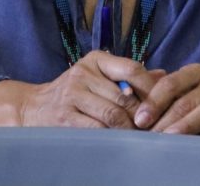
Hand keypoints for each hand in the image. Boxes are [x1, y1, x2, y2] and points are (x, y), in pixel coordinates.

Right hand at [19, 51, 162, 128]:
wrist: (35, 107)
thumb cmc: (76, 92)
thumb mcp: (100, 76)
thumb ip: (130, 76)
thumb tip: (164, 75)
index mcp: (96, 59)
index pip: (132, 69)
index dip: (150, 88)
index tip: (161, 103)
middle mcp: (83, 73)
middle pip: (125, 96)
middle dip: (141, 114)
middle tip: (152, 126)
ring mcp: (72, 95)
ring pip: (113, 115)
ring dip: (129, 128)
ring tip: (138, 135)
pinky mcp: (65, 117)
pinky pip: (98, 130)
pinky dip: (112, 136)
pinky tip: (119, 140)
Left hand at [130, 63, 199, 151]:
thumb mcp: (182, 94)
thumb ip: (159, 92)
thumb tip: (129, 95)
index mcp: (196, 73)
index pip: (171, 82)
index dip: (153, 101)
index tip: (139, 120)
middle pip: (187, 99)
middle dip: (165, 119)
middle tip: (149, 135)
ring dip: (186, 126)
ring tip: (170, 139)